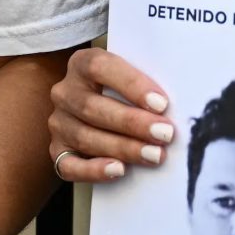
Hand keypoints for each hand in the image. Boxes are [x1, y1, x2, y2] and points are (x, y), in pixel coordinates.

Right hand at [46, 46, 175, 183]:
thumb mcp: (134, 76)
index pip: (101, 68)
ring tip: (154, 155)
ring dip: (122, 148)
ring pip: (84, 136)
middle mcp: (65, 92)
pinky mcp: (58, 150)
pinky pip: (68, 165)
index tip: (161, 104)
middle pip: (92, 107)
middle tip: (164, 134)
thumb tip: (176, 106)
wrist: (103, 107)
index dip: (131, 85)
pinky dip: (93, 170)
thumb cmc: (128, 92)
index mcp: (82, 64)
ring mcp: (59, 122)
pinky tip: (118, 170)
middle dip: (132, 123)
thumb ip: (146, 86)